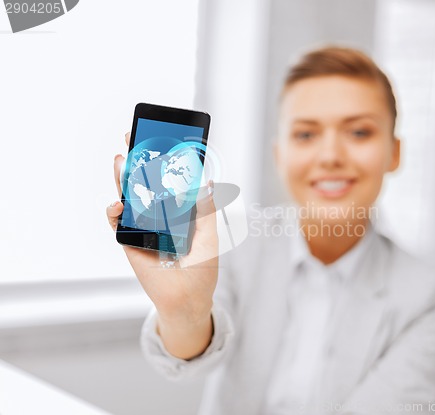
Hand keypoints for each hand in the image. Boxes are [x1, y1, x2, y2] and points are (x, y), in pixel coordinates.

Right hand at [106, 133, 218, 357]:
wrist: (188, 298)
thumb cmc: (202, 267)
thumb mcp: (208, 235)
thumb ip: (205, 209)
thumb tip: (208, 180)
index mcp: (178, 208)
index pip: (168, 178)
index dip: (163, 158)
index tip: (161, 137)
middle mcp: (159, 213)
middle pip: (145, 181)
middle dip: (139, 159)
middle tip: (132, 135)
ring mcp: (142, 225)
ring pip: (128, 196)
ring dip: (122, 178)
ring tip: (121, 159)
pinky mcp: (130, 241)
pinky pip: (117, 223)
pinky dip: (115, 211)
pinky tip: (119, 204)